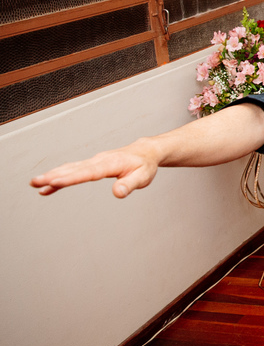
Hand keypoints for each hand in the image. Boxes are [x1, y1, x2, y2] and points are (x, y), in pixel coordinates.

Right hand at [30, 139, 161, 197]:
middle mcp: (99, 160)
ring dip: (52, 175)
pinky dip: (60, 177)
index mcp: (112, 163)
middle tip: (35, 182)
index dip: (71, 178)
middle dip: (54, 176)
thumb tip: (118, 193)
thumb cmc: (145, 165)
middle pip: (74, 169)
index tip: (54, 182)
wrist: (145, 152)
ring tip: (35, 183)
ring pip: (70, 168)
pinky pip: (73, 170)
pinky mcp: (92, 164)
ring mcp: (94, 161)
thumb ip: (130, 185)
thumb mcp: (143, 177)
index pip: (89, 172)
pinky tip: (48, 187)